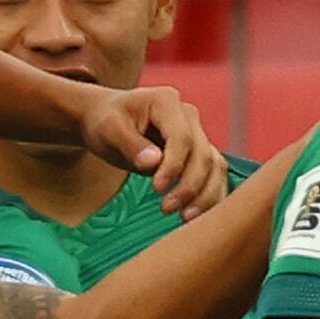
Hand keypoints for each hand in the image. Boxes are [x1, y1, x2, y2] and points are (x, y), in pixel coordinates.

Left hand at [77, 85, 226, 215]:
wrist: (105, 119)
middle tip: (166, 209)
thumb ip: (131, 144)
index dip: (173, 165)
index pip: (181, 137)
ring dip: (205, 195)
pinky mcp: (198, 153)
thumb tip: (154, 163)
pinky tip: (196, 214)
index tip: (155, 188)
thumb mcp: (108, 130)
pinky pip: (213, 175)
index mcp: (167, 101)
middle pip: (203, 154)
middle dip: (190, 186)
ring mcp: (197, 134)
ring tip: (185, 218)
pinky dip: (209, 196)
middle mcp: (188, 115)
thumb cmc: (104, 121)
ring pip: (215, 167)